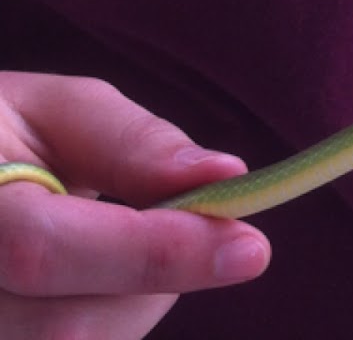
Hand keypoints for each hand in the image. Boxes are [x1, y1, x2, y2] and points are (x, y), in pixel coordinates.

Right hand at [0, 72, 269, 338]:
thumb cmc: (8, 135)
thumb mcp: (56, 111)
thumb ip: (131, 143)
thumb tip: (225, 176)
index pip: (46, 248)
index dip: (153, 252)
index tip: (251, 246)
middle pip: (69, 325)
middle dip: (158, 275)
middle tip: (186, 221)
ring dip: (136, 301)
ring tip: (119, 239)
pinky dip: (115, 319)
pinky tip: (97, 278)